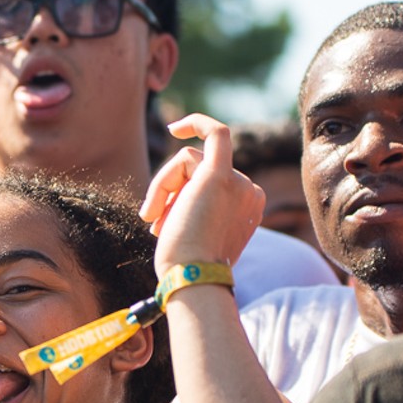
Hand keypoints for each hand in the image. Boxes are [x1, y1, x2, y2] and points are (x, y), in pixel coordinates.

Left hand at [141, 113, 264, 273]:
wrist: (191, 277)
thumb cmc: (186, 266)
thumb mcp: (191, 235)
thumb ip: (190, 213)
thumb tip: (167, 205)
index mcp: (246, 208)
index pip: (210, 184)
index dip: (184, 189)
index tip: (169, 200)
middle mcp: (248, 193)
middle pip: (196, 172)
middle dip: (169, 193)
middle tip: (154, 224)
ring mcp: (237, 182)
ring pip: (187, 162)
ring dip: (162, 188)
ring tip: (153, 220)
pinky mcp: (219, 174)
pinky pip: (215, 132)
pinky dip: (194, 125)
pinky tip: (174, 127)